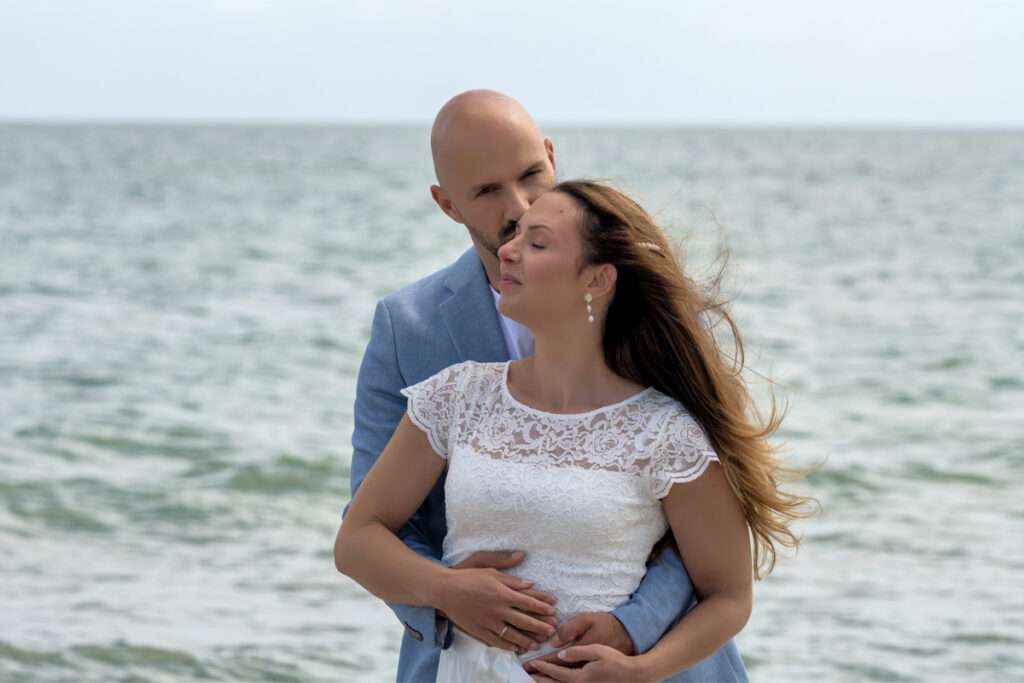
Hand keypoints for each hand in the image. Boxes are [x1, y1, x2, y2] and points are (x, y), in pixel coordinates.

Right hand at [437, 550, 557, 652]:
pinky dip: (508, 646)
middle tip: (552, 630)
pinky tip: (516, 648)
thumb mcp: (490, 569)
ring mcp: (489, 622)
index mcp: (503, 593)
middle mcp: (498, 609)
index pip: (528, 602)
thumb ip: (511, 576)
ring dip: (527, 639)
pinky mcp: (480, 631)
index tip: (552, 610)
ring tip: (537, 643)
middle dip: (540, 626)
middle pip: (524, 620)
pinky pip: (497, 642)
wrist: (445, 590)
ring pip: (513, 634)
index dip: (542, 607)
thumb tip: (530, 581)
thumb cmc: (468, 576)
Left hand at [527, 644, 654, 682]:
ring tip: (535, 679)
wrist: (633, 674)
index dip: (542, 667)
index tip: (530, 663)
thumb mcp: (596, 647)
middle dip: (540, 679)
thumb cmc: (615, 657)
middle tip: (526, 674)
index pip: (555, 671)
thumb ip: (576, 650)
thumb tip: (559, 652)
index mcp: (580, 676)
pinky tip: (554, 682)